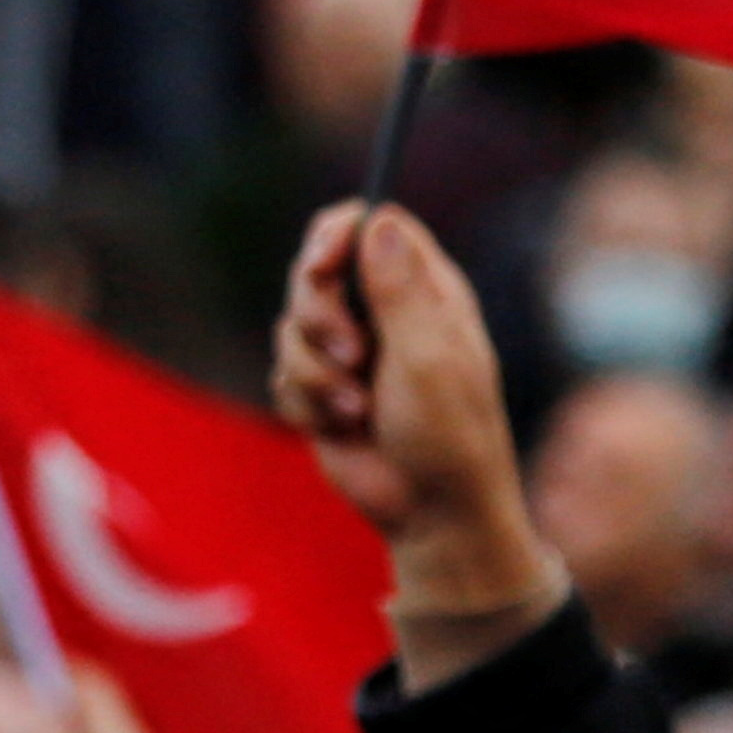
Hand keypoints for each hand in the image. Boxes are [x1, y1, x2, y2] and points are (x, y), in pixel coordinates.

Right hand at [272, 204, 556, 680]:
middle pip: (315, 270)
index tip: (322, 264)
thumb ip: (399, 288)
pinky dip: (309, 406)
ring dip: (316, 374)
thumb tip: (378, 219)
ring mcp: (350, 353)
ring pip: (290, 328)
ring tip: (357, 410)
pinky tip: (345, 431)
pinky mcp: (323, 392)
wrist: (433, 513)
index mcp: (423, 289)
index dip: (337, 234)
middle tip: (351, 354)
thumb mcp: (429, 355)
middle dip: (318, 313)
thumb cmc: (448, 435)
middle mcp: (383, 312)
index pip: (369, 224)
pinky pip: (284, 377)